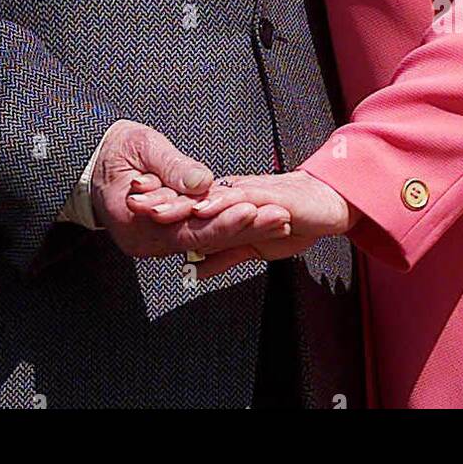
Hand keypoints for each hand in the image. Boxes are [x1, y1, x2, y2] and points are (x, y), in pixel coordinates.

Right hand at [90, 121, 293, 260]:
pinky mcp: (169, 234)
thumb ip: (171, 167)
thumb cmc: (114, 151)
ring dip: (244, 231)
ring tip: (280, 219)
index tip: (251, 210)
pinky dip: (230, 227)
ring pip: (206, 241)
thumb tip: (202, 182)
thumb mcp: (141, 147)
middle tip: (280, 217)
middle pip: (203, 241)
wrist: (93, 163)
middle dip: (243, 229)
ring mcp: (158, 242)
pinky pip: (202, 235)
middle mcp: (148, 243)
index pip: (186, 231)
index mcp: (136, 225)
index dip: (221, 222)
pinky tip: (260, 220)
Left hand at [128, 169, 357, 278]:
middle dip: (161, 202)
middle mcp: (232, 194)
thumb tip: (194, 271)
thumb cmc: (292, 220)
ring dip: (181, 203)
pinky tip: (202, 206)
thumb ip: (223, 256)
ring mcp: (247, 193)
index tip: (135, 208)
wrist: (329, 203)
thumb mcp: (251, 244)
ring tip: (156, 207)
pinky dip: (221, 203)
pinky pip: (240, 199)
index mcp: (225, 202)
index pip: (188, 206)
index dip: (164, 208)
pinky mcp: (266, 195)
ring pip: (208, 198)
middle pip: (190, 199)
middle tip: (133, 201)